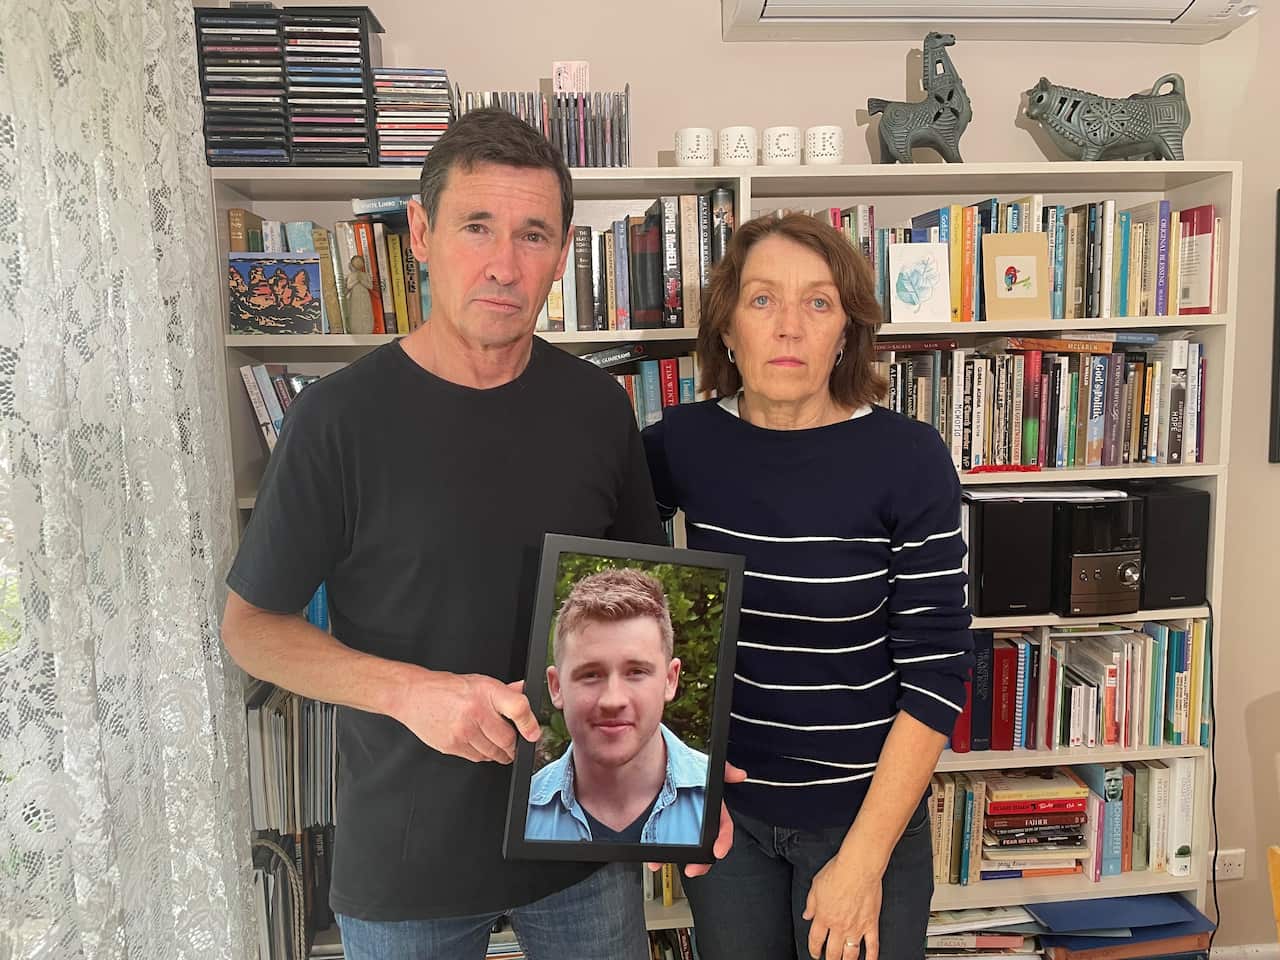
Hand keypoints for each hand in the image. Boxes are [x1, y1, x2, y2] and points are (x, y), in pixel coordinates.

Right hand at [395, 672, 539, 763]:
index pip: (518, 708)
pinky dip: (482, 755)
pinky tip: (478, 744)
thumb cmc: (447, 688)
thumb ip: (505, 691)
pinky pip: (477, 758)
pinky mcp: (452, 746)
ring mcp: (463, 731)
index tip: (533, 734)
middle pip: (507, 739)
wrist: (414, 696)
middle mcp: (475, 711)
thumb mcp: (480, 682)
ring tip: (496, 744)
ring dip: (499, 753)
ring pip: (493, 753)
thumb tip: (525, 691)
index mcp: (486, 691)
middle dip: (514, 746)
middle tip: (514, 743)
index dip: (529, 724)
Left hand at [646, 762, 746, 876]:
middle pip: (705, 843)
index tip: (718, 851)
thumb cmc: (669, 760)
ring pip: (684, 848)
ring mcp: (674, 823)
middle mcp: (692, 815)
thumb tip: (740, 774)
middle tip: (694, 867)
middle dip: (702, 859)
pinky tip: (654, 859)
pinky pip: (661, 846)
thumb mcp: (695, 762)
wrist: (635, 760)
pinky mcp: (656, 828)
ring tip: (668, 862)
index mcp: (706, 803)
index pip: (722, 825)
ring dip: (679, 858)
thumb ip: (720, 769)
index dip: (723, 839)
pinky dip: (658, 856)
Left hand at [803, 850, 882, 959]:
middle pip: (832, 952)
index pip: (815, 940)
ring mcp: (856, 927)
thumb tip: (807, 914)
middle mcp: (838, 926)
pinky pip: (872, 946)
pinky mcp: (871, 924)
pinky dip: (871, 957)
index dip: (814, 950)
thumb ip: (811, 903)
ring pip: (850, 954)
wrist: (858, 868)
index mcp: (823, 916)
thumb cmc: (838, 872)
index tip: (815, 954)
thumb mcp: (816, 885)